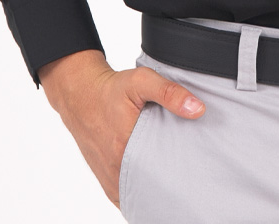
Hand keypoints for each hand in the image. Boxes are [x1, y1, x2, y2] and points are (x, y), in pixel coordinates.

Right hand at [37, 49, 205, 206]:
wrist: (81, 95)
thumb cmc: (111, 89)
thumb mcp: (141, 81)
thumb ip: (169, 93)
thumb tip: (198, 110)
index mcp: (124, 151)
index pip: (161, 177)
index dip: (179, 174)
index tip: (195, 168)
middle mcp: (115, 171)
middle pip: (152, 189)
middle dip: (170, 184)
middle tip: (187, 172)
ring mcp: (110, 180)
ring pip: (140, 196)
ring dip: (155, 190)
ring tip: (173, 177)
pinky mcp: (107, 181)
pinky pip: (128, 198)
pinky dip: (142, 193)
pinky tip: (155, 182)